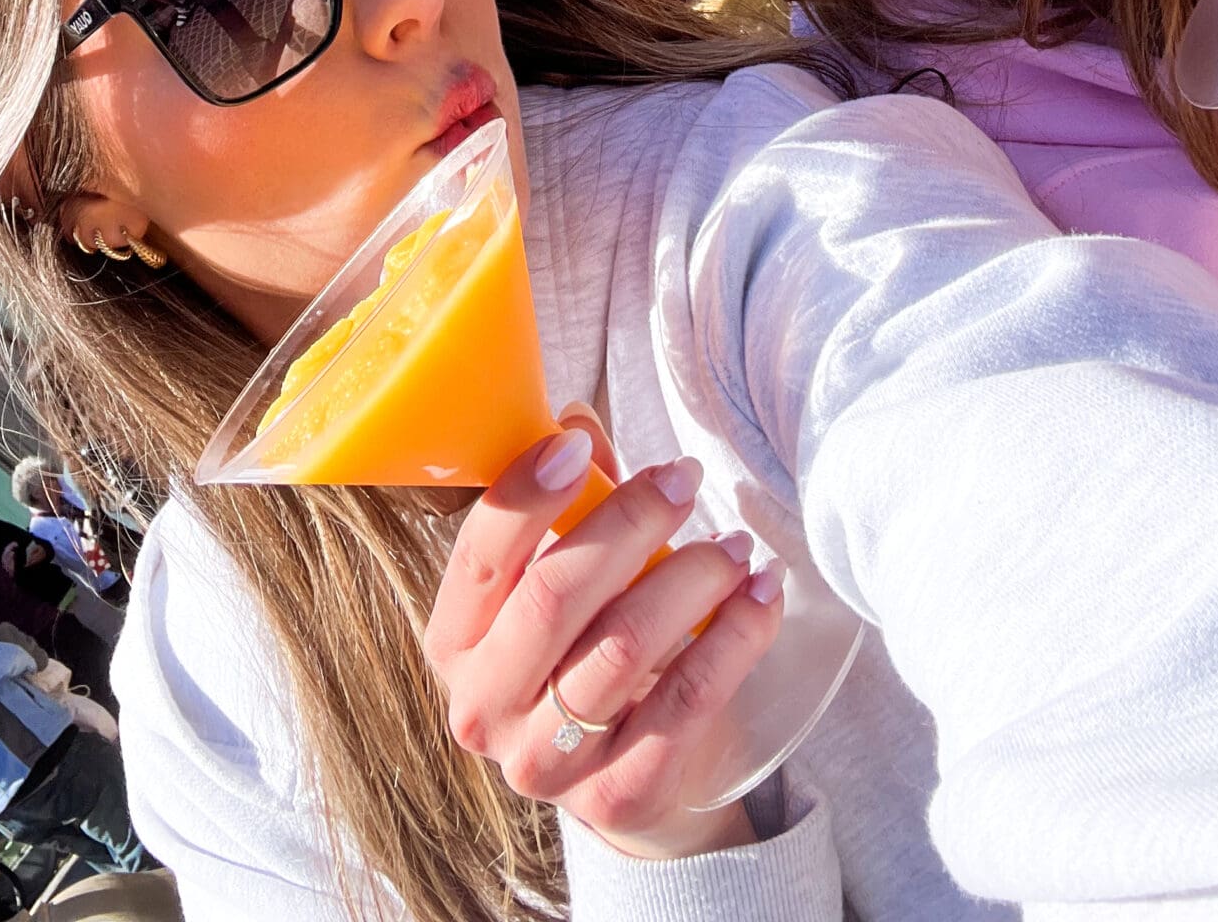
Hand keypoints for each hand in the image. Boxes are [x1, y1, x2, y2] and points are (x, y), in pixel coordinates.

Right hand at [425, 424, 782, 862]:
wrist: (623, 776)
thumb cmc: (583, 647)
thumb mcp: (562, 578)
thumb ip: (567, 502)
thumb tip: (576, 420)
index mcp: (455, 641)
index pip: (478, 557)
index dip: (526, 494)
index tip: (579, 446)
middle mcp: (484, 708)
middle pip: (555, 596)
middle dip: (629, 523)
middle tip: (684, 479)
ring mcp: (547, 764)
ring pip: (624, 648)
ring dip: (691, 579)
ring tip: (735, 544)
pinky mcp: (618, 797)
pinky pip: (685, 705)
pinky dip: (733, 641)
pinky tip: (762, 597)